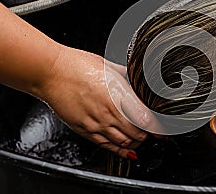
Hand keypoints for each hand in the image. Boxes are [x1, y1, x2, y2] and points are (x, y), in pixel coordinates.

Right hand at [36, 45, 150, 157]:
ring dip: (136, 143)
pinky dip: (119, 150)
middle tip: (155, 134)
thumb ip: (125, 76)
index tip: (164, 129)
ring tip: (142, 140)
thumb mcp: (109, 66)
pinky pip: (106, 145)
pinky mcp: (85, 129)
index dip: (158, 128)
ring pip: (123, 142)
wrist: (51, 72)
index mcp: (119, 95)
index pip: (146, 120)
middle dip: (149, 136)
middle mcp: (110, 113)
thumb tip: (135, 78)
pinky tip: (127, 151)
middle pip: (137, 134)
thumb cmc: (78, 65)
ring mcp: (96, 123)